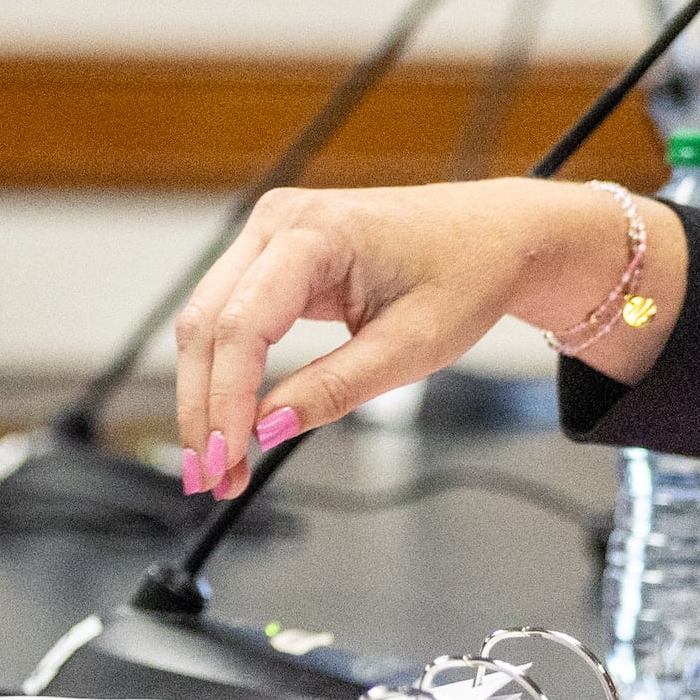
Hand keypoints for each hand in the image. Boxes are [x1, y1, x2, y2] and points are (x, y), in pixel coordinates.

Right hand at [169, 179, 688, 497]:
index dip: (223, 401)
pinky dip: (226, 371)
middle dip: (202, 408)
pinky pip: (230, 315)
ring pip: (207, 322)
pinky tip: (232, 421)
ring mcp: (272, 234)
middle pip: (206, 324)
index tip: (225, 461)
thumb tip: (267, 430)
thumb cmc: (468, 273)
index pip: (240, 326)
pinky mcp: (274, 255)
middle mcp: (280, 222)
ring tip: (220, 463)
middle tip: (211, 477)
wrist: (497, 235)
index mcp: (315, 232)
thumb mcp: (412, 347)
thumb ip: (335, 389)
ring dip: (206, 395)